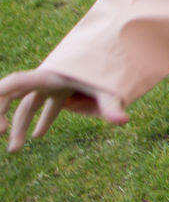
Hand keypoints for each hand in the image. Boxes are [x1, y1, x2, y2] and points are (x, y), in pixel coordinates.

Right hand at [1, 68, 128, 152]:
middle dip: (1, 113)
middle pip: (14, 95)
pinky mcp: (61, 90)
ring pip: (27, 106)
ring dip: (20, 127)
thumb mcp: (109, 86)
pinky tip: (38, 136)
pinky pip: (44, 106)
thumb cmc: (111, 67)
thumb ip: (112, 104)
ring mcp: (52, 84)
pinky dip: (41, 120)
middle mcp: (47, 79)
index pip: (17, 82)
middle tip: (0, 133)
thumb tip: (123, 121)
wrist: (119, 51)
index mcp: (51, 75)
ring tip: (15, 150)